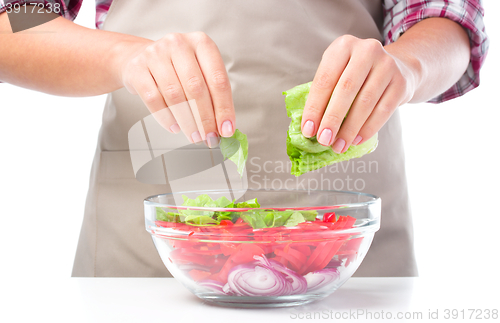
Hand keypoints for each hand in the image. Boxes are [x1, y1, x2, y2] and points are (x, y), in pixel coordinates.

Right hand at [121, 32, 234, 146]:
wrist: (138, 57)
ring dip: (188, 122)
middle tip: (209, 137)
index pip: (218, 79)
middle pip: (196, 88)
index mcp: (201, 43)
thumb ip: (213, 95)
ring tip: (194, 135)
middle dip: (205, 118)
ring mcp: (155, 54)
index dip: (224, 107)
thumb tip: (224, 126)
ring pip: (175, 95)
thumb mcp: (199, 71)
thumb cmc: (176, 67)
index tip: (226, 129)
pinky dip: (166, 118)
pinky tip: (175, 127)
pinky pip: (153, 99)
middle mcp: (179, 44)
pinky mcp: (136, 68)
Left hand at [301, 35, 418, 152]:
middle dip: (332, 119)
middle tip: (323, 140)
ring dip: (349, 129)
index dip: (314, 107)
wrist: (399, 66)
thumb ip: (325, 93)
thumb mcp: (339, 72)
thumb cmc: (358, 74)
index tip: (308, 130)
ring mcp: (387, 65)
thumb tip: (310, 126)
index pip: (325, 79)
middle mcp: (366, 50)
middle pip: (345, 90)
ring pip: (365, 103)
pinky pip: (383, 111)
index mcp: (343, 46)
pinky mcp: (401, 82)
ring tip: (338, 145)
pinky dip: (367, 128)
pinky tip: (356, 140)